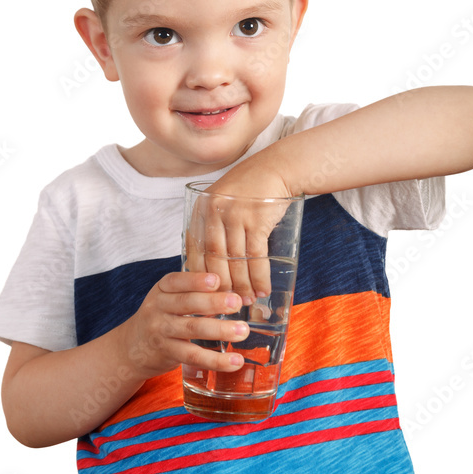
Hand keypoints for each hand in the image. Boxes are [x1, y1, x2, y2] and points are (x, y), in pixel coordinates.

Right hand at [121, 271, 249, 377]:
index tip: (216, 280)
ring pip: (192, 329)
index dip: (196, 280)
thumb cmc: (161, 318)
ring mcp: (161, 331)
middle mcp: (158, 308)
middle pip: (187, 303)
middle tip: (237, 303)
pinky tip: (235, 361)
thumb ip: (194, 293)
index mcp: (161, 290)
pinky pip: (194, 356)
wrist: (131, 348)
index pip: (177, 281)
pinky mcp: (167, 353)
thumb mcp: (168, 299)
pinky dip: (216, 360)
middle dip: (214, 302)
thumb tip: (233, 291)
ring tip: (242, 331)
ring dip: (220, 329)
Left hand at [183, 166, 297, 302]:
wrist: (277, 169)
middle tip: (228, 305)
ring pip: (236, 260)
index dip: (200, 278)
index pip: (195, 251)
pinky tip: (263, 288)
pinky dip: (260, 276)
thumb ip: (213, 228)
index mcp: (201, 211)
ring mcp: (234, 215)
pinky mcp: (256, 219)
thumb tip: (211, 267)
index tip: (206, 297)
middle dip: (222, 287)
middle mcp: (213, 212)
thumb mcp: (223, 203)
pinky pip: (256, 256)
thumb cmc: (250, 191)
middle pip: (215, 260)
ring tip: (249, 301)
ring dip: (243, 285)